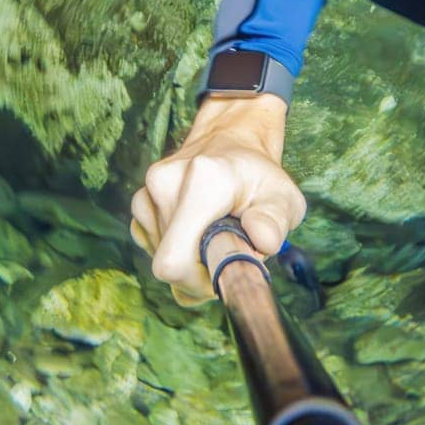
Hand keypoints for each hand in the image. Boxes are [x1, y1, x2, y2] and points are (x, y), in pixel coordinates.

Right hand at [130, 94, 303, 305]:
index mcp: (203, 180)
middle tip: (225, 253)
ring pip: (159, 256)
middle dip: (197, 272)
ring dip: (187, 259)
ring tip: (212, 234)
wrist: (230, 142)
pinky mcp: (141, 199)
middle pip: (167, 264)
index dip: (197, 282)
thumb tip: (262, 241)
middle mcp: (167, 181)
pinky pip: (151, 244)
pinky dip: (174, 247)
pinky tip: (195, 230)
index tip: (223, 270)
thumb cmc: (258, 177)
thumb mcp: (282, 198)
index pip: (174, 260)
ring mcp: (148, 189)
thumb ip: (275, 221)